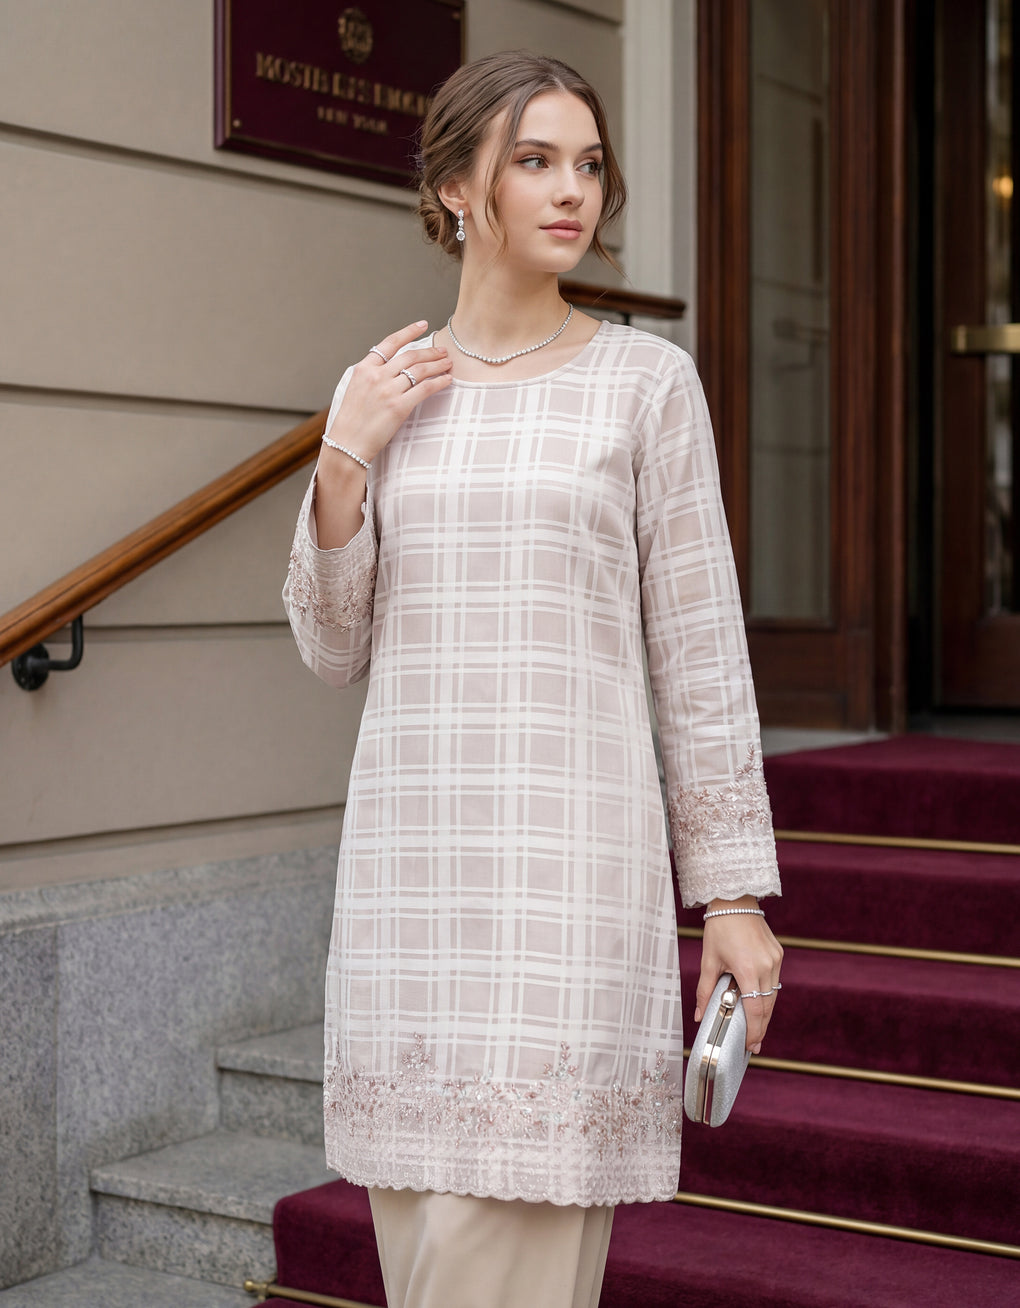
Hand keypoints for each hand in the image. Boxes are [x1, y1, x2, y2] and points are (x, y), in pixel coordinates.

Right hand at [323, 320, 452, 463]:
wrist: (347, 444)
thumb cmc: (351, 422)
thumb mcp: (355, 390)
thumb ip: (371, 376)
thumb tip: (390, 370)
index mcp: (364, 369)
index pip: (390, 343)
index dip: (408, 332)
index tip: (423, 325)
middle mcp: (376, 376)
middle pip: (410, 356)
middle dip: (430, 352)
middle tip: (444, 351)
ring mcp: (388, 391)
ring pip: (420, 370)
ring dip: (438, 365)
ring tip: (449, 363)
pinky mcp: (398, 407)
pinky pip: (424, 389)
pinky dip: (439, 382)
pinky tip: (447, 380)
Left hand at [695, 898, 783, 1053]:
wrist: (734, 901)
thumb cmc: (719, 929)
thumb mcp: (708, 961)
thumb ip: (705, 991)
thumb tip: (700, 1016)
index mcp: (747, 969)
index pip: (755, 1009)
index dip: (754, 1030)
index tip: (750, 1045)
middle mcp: (765, 966)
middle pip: (767, 1006)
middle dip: (761, 1027)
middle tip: (754, 1044)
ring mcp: (774, 960)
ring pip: (773, 995)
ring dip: (765, 1012)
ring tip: (756, 1028)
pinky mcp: (778, 954)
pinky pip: (775, 981)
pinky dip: (767, 994)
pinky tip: (759, 1003)